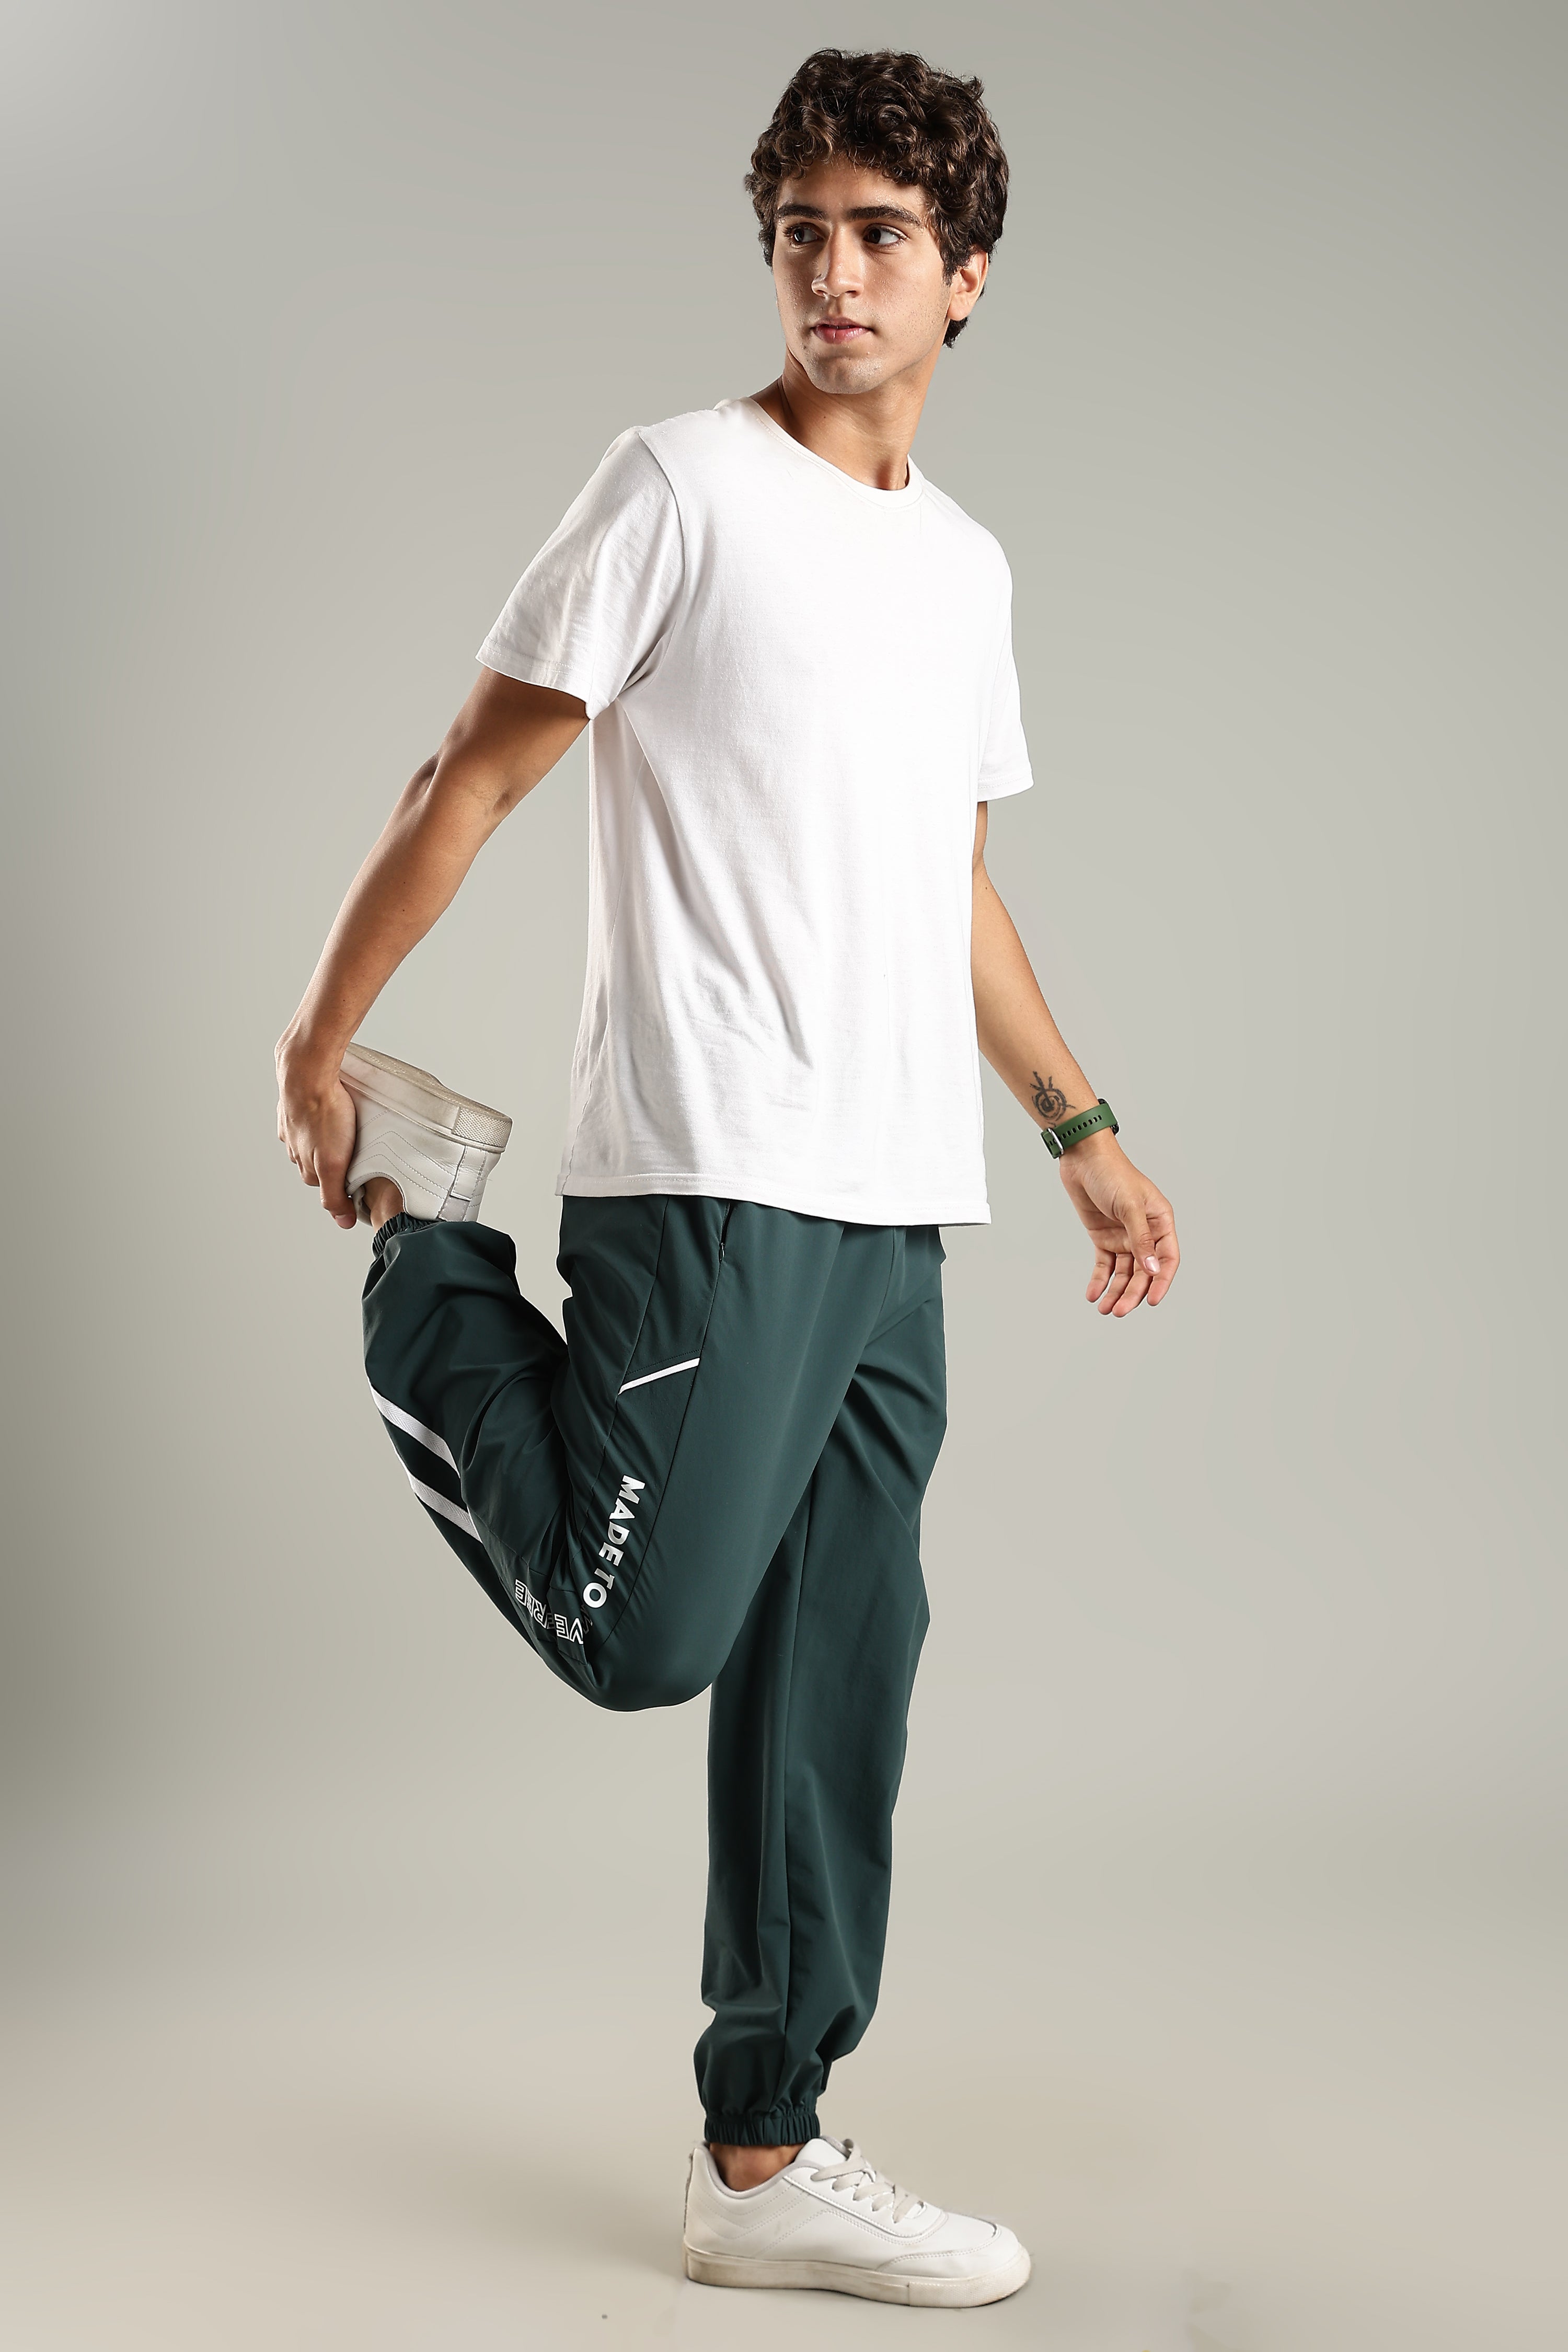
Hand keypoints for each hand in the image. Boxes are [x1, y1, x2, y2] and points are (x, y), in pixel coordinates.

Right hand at [275, 1038, 357, 1228]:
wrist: (307, 1070)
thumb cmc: (324, 1113)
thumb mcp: (333, 1163)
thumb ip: (334, 1195)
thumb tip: (343, 1222)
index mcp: (305, 1165)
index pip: (328, 1186)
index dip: (347, 1183)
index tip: (363, 1177)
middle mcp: (294, 1147)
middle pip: (320, 1163)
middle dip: (338, 1159)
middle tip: (358, 1149)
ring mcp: (293, 1125)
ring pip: (315, 1139)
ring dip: (330, 1137)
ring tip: (347, 1127)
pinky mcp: (296, 1103)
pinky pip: (312, 1115)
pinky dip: (323, 1114)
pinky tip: (334, 1108)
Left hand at [1057, 1136, 1179, 1315]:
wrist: (1083, 1158)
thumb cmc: (1112, 1173)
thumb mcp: (1129, 1205)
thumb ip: (1140, 1238)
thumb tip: (1152, 1269)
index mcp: (1160, 1221)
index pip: (1167, 1259)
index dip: (1161, 1282)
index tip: (1151, 1301)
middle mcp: (1145, 1232)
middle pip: (1143, 1271)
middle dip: (1132, 1292)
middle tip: (1119, 1311)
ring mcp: (1124, 1236)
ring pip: (1124, 1272)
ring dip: (1116, 1291)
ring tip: (1105, 1309)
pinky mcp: (1104, 1237)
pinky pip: (1105, 1265)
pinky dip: (1100, 1281)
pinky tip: (1093, 1295)